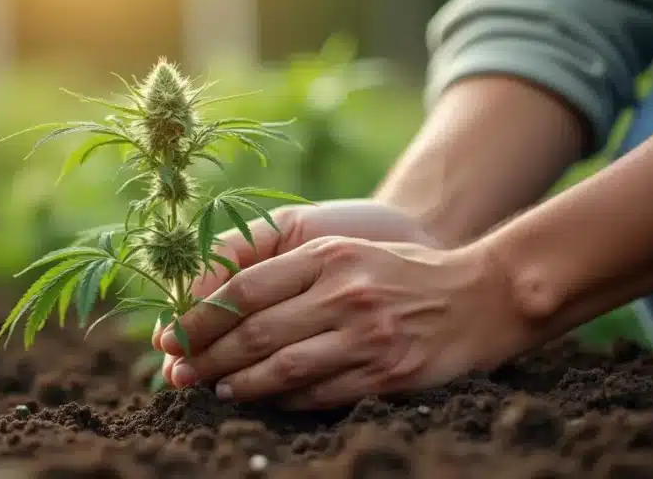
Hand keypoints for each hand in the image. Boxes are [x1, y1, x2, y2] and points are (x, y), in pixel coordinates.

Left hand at [157, 237, 537, 409]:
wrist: (481, 297)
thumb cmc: (402, 273)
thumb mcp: (347, 252)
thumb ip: (289, 271)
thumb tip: (220, 302)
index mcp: (328, 257)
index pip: (244, 288)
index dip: (200, 316)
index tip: (171, 334)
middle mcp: (344, 294)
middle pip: (254, 332)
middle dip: (207, 356)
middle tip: (178, 372)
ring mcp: (366, 336)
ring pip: (281, 368)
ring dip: (238, 385)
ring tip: (215, 389)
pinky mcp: (386, 373)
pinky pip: (318, 393)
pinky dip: (282, 400)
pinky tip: (260, 400)